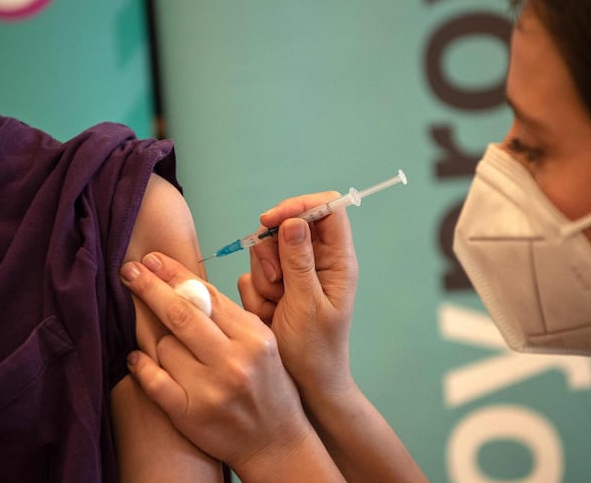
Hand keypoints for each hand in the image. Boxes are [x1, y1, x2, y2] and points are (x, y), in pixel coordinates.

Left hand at [120, 252, 326, 478]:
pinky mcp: (190, 414)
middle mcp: (233, 361)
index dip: (176, 273)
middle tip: (129, 269)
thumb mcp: (262, 344)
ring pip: (164, 346)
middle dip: (150, 286)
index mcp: (253, 337)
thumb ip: (231, 317)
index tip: (154, 259)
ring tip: (161, 341)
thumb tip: (187, 283)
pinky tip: (135, 358)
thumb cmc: (269, 388)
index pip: (208, 295)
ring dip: (155, 339)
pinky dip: (140, 366)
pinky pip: (153, 381)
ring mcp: (211, 389)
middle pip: (181, 313)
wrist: (276, 442)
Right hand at [238, 192, 358, 398]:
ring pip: (266, 250)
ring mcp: (294, 273)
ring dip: (264, 278)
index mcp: (338, 261)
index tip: (272, 220)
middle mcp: (317, 261)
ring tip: (276, 306)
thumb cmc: (315, 350)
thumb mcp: (307, 305)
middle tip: (277, 282)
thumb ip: (299, 262)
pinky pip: (252, 273)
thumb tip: (295, 221)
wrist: (304, 384)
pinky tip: (269, 315)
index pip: (327, 209)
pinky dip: (255, 294)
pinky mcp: (274, 286)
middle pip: (287, 225)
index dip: (300, 205)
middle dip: (273, 251)